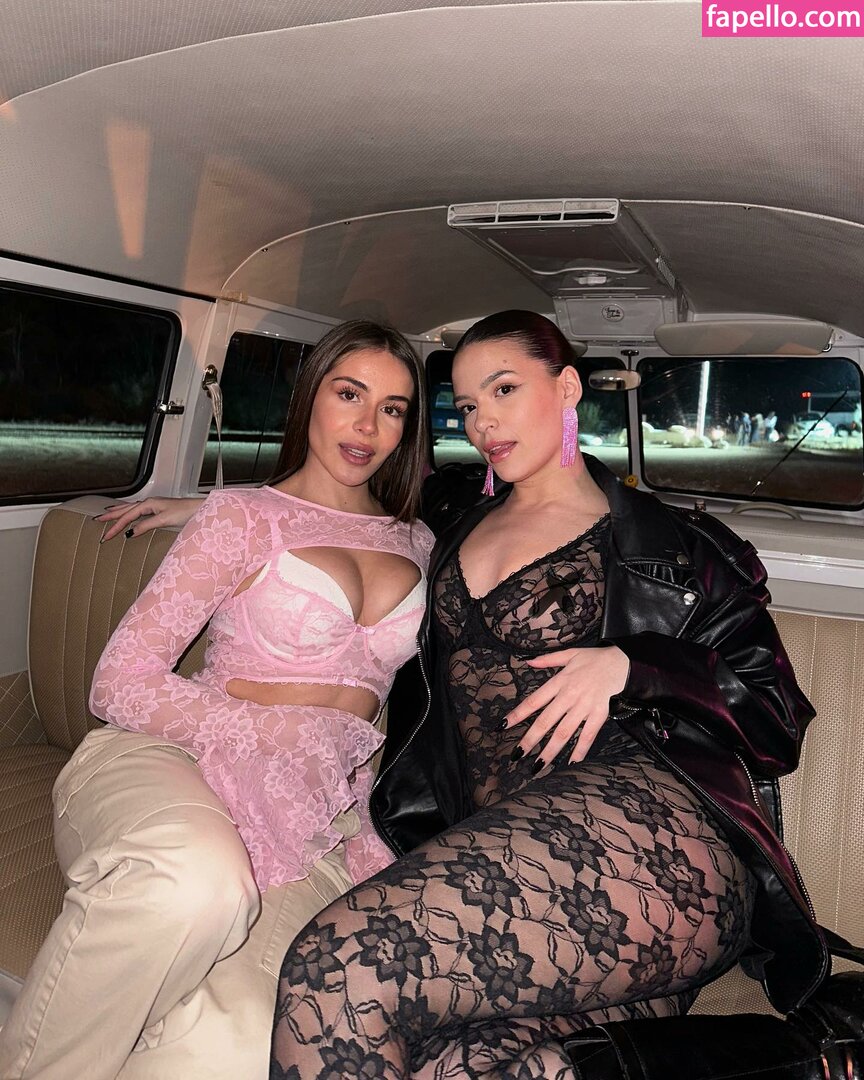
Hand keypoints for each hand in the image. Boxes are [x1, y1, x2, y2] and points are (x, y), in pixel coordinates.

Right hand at [96, 497, 204, 540]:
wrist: (200, 509)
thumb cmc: (185, 512)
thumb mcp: (164, 520)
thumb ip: (146, 525)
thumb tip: (130, 533)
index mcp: (148, 504)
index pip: (127, 517)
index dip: (115, 527)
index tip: (106, 537)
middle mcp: (149, 503)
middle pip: (125, 510)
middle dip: (111, 517)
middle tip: (97, 521)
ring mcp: (153, 506)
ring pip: (130, 509)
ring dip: (118, 512)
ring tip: (106, 514)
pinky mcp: (158, 510)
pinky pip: (138, 511)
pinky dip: (129, 513)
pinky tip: (128, 514)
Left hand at [504, 646, 629, 766]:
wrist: (623, 662)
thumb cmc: (596, 658)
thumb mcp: (570, 653)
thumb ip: (547, 659)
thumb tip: (528, 662)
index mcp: (559, 682)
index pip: (533, 701)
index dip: (517, 715)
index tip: (503, 726)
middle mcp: (569, 696)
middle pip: (545, 722)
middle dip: (530, 740)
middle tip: (517, 755)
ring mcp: (584, 707)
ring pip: (563, 732)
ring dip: (550, 750)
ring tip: (539, 765)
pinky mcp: (599, 715)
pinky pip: (588, 735)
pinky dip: (580, 750)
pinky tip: (572, 762)